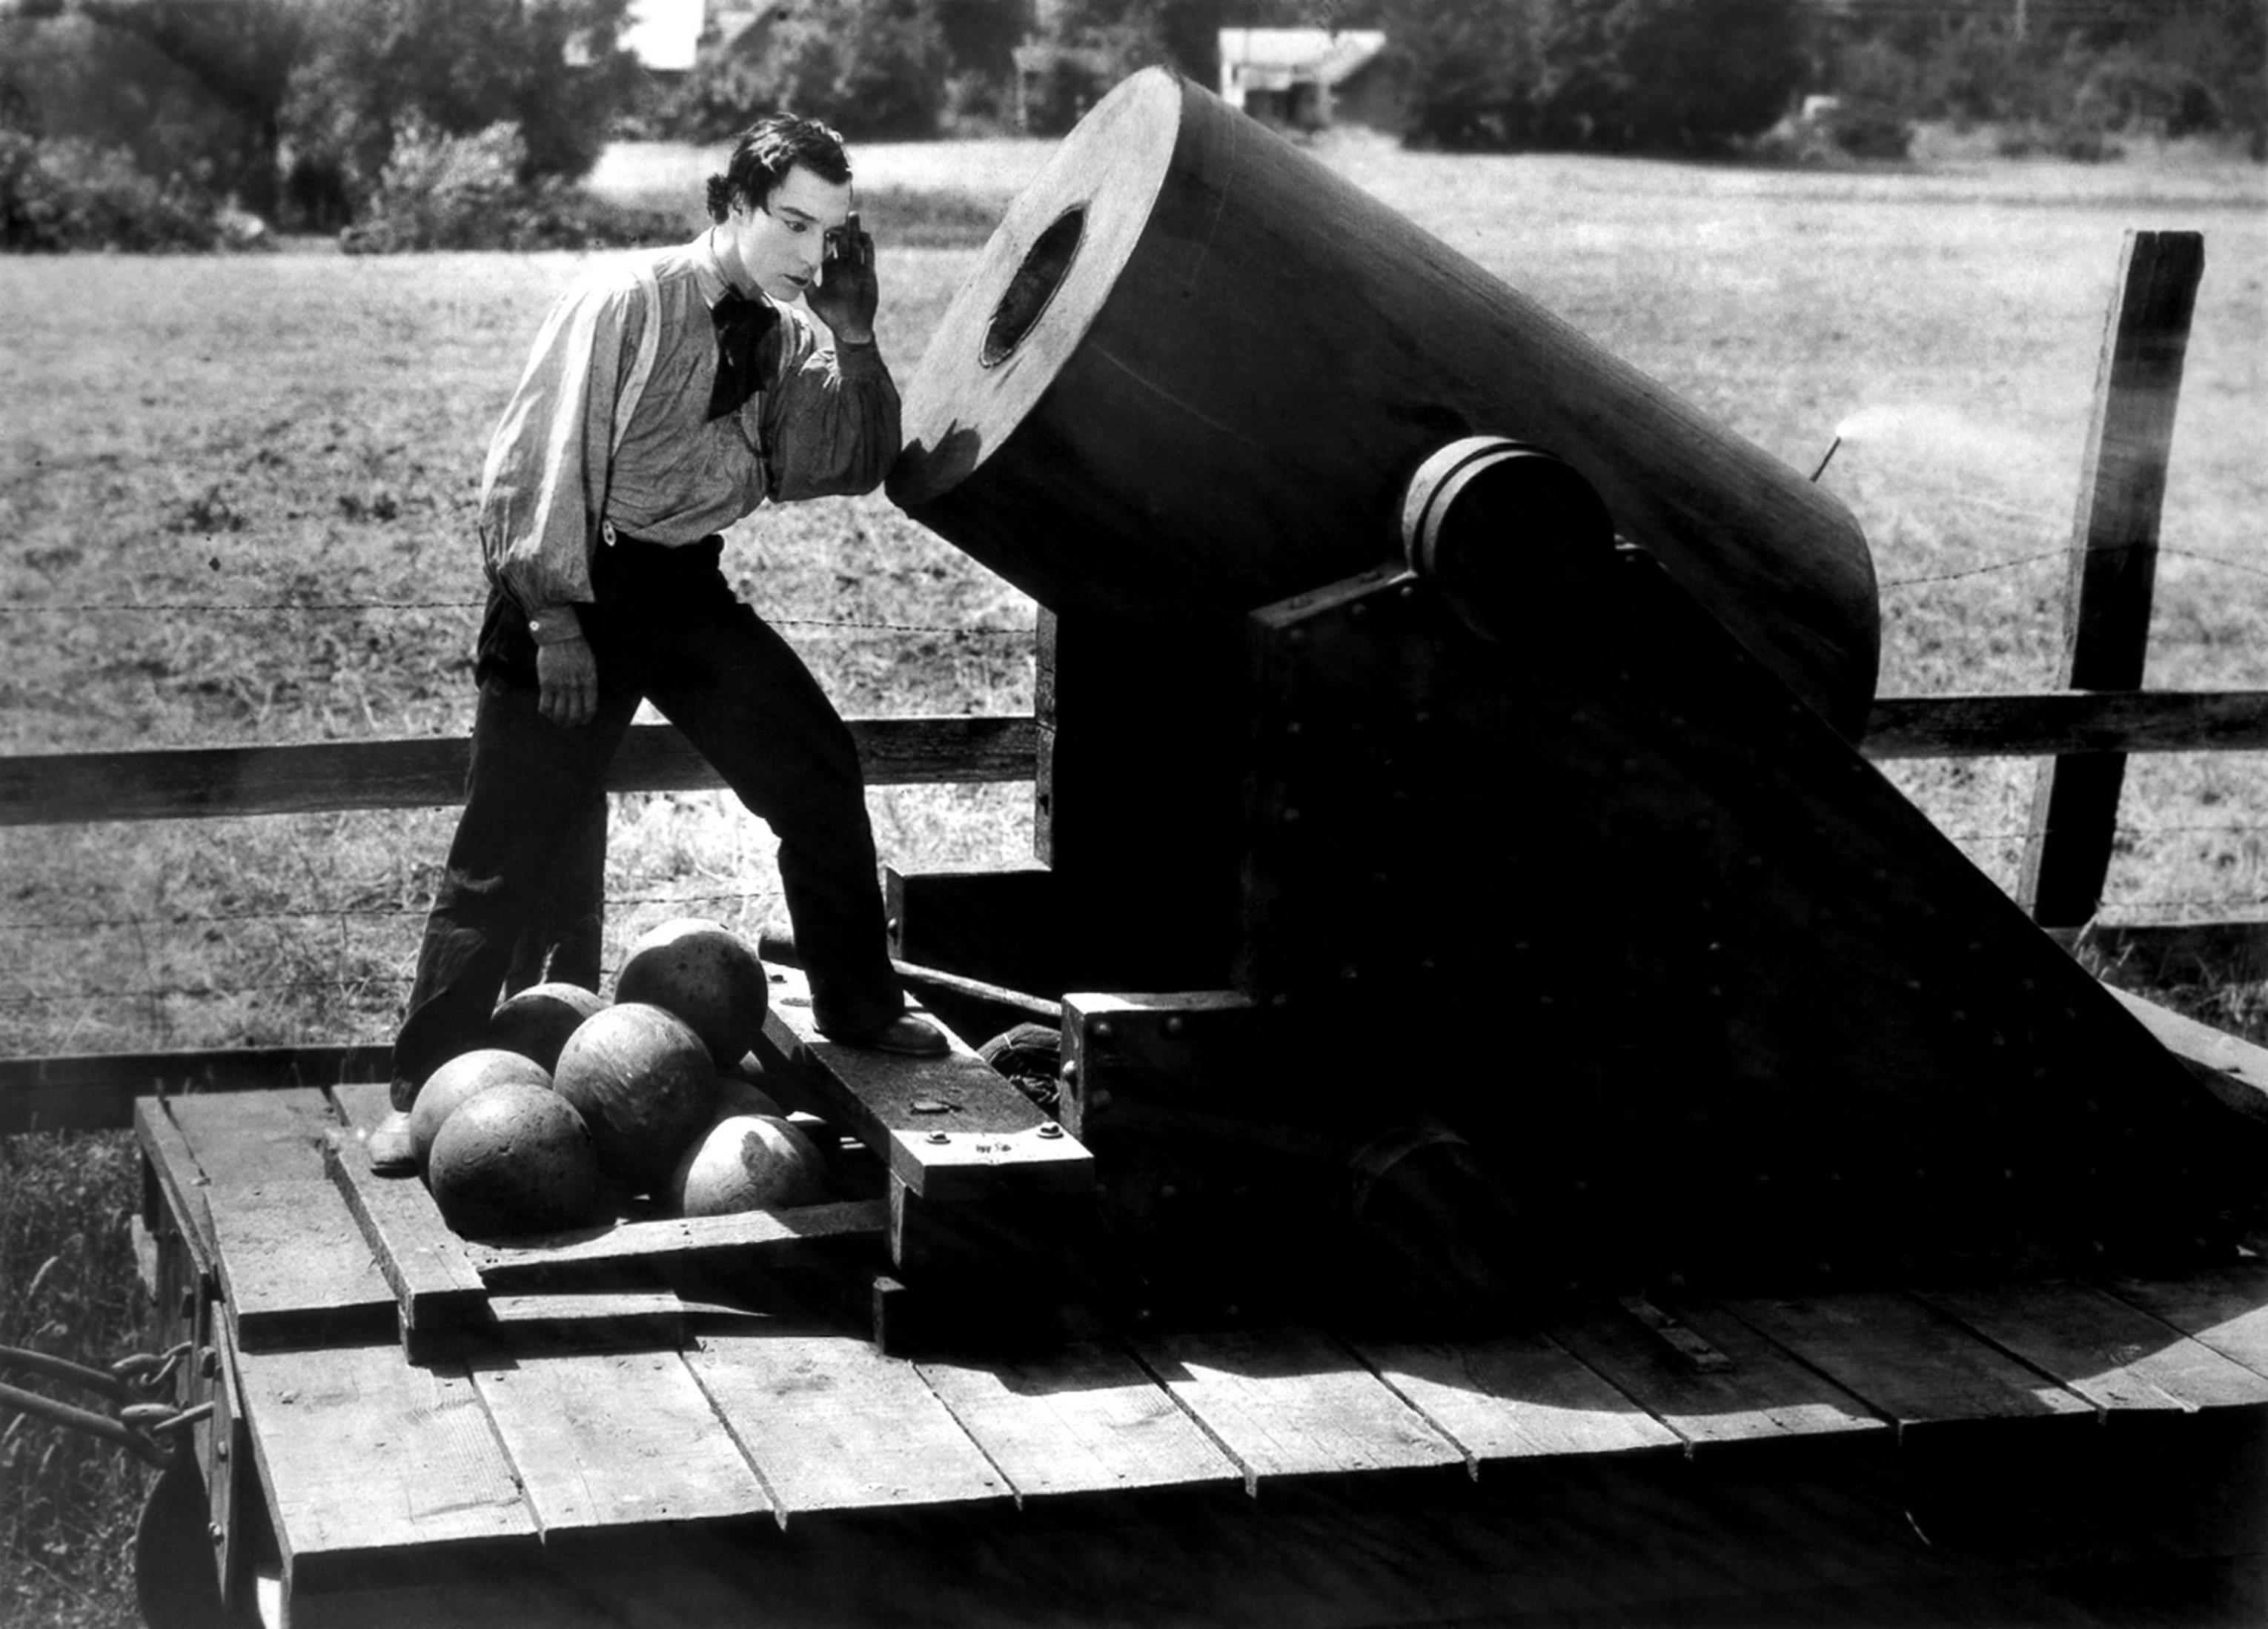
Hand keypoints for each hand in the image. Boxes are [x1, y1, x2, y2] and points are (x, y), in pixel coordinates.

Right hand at [537, 635, 597, 726]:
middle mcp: (576, 687)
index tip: (583, 721)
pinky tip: (546, 712)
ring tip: (556, 720)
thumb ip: (589, 682)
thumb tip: (587, 697)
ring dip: (558, 720)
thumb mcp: (590, 665)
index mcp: (589, 682)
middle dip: (571, 723)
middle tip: (568, 724)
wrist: (560, 636)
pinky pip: (545, 705)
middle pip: (574, 715)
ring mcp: (561, 686)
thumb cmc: (577, 648)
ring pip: (559, 713)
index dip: (586, 718)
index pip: (590, 708)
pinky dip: (545, 712)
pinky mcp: (546, 683)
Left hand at [807, 215, 877, 344]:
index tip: (821, 222)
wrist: (851, 327)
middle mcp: (843, 267)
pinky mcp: (868, 273)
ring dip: (855, 231)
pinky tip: (864, 234)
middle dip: (841, 228)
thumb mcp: (815, 300)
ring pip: (856, 245)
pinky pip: (869, 256)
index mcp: (829, 270)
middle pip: (842, 242)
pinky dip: (868, 245)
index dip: (825, 236)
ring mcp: (856, 269)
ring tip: (853, 215)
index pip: (827, 248)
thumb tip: (794, 272)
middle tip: (839, 211)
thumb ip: (807, 285)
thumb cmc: (831, 315)